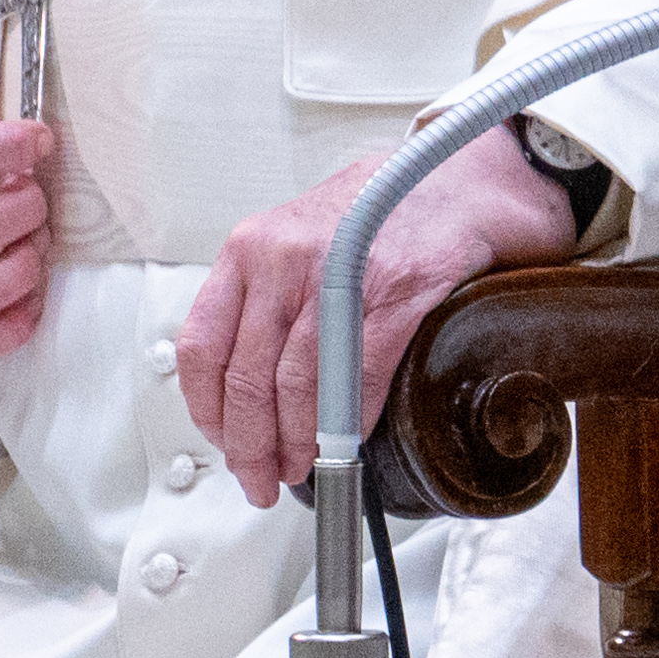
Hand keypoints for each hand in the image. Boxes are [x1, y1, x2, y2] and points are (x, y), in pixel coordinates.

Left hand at [176, 125, 579, 506]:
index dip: (209, 410)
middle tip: (259, 479)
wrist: (455, 179)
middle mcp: (282, 258)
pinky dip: (346, 423)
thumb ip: (266, 300)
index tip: (222, 442)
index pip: (203, 345)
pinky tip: (344, 442)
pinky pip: (355, 378)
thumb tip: (247, 388)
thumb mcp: (299, 240)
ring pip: (295, 386)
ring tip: (300, 469)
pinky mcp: (391, 295)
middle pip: (247, 377)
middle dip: (250, 445)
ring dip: (296, 444)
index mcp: (251, 248)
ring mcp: (336, 276)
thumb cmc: (379, 215)